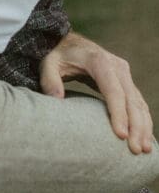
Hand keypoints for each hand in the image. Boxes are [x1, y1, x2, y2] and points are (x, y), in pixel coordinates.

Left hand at [39, 31, 153, 153]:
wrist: (68, 43)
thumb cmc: (57, 55)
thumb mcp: (48, 64)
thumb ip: (50, 80)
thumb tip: (56, 99)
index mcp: (99, 62)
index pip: (113, 91)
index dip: (118, 113)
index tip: (121, 135)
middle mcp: (117, 66)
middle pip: (131, 99)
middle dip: (136, 126)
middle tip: (136, 150)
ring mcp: (124, 73)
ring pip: (139, 102)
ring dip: (144, 126)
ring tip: (144, 149)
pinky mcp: (126, 80)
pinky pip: (137, 102)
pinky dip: (143, 120)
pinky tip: (144, 137)